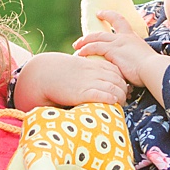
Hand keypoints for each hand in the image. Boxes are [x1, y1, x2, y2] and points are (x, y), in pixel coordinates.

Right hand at [12, 51, 126, 107]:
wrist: (44, 74)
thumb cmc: (60, 72)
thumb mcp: (78, 66)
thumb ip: (90, 70)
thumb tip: (98, 79)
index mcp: (93, 65)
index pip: (117, 71)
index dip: (122, 80)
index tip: (123, 88)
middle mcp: (94, 72)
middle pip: (119, 80)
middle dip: (125, 90)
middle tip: (125, 98)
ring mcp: (89, 82)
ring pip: (114, 88)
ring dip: (121, 97)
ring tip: (121, 104)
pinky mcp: (82, 93)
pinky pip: (102, 95)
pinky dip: (111, 98)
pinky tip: (113, 103)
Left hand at [73, 23, 169, 98]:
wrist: (153, 69)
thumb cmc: (151, 69)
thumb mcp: (142, 60)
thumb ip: (132, 60)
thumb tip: (128, 68)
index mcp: (133, 37)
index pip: (120, 20)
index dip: (109, 15)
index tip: (100, 13)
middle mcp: (124, 37)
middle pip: (102, 31)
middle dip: (90, 34)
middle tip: (81, 39)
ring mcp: (118, 43)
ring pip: (96, 38)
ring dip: (84, 42)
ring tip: (77, 46)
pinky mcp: (112, 50)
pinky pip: (94, 47)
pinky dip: (86, 49)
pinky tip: (80, 54)